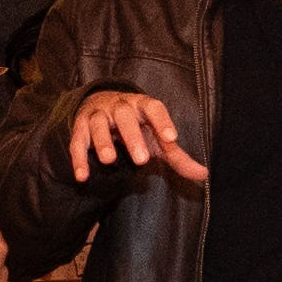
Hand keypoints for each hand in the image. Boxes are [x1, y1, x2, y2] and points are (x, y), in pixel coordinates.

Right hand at [68, 86, 208, 183]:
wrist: (101, 107)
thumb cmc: (137, 126)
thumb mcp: (156, 138)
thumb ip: (176, 156)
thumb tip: (203, 175)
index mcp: (142, 105)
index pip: (154, 108)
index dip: (163, 121)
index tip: (172, 139)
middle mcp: (119, 106)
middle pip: (124, 115)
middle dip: (132, 136)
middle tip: (141, 160)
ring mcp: (98, 115)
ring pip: (98, 124)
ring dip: (103, 142)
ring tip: (109, 160)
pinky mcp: (80, 127)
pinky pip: (77, 141)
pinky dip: (78, 158)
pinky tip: (82, 176)